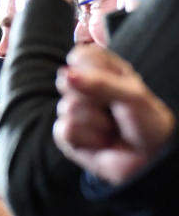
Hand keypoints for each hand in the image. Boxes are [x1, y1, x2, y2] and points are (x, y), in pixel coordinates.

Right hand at [53, 44, 173, 184]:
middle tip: (113, 106)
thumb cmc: (146, 123)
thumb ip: (99, 82)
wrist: (149, 160)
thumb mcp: (131, 95)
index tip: (107, 78)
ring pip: (68, 107)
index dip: (89, 66)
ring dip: (97, 121)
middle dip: (93, 95)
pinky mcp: (65, 135)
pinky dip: (90, 138)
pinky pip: (66, 129)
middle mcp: (85, 89)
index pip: (82, 55)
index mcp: (103, 72)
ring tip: (112, 129)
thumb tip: (65, 73)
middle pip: (67, 79)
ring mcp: (73, 111)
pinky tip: (101, 142)